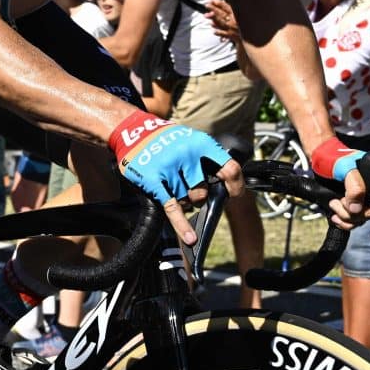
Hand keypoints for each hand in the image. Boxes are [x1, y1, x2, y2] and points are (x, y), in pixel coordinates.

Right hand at [110, 111, 241, 252]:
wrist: (133, 131)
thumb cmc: (166, 141)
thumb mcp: (191, 140)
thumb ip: (208, 160)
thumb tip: (225, 185)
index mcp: (201, 143)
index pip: (229, 168)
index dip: (235, 184)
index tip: (234, 193)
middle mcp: (187, 154)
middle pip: (203, 192)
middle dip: (198, 196)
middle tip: (187, 187)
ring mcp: (169, 167)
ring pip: (186, 200)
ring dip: (180, 198)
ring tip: (169, 183)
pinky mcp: (153, 179)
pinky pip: (173, 207)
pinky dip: (181, 225)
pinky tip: (189, 237)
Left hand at [205, 0, 239, 42]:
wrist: (249, 37)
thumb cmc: (243, 24)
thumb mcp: (239, 15)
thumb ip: (230, 9)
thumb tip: (222, 1)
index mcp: (236, 14)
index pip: (227, 7)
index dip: (220, 3)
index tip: (213, 0)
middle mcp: (234, 21)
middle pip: (222, 14)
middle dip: (214, 9)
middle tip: (207, 5)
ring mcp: (232, 29)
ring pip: (222, 23)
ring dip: (214, 19)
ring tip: (206, 15)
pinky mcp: (231, 36)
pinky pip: (224, 34)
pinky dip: (218, 32)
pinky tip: (213, 30)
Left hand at [309, 137, 369, 227]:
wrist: (320, 161)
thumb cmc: (334, 157)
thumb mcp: (344, 166)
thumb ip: (354, 184)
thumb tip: (357, 209)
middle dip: (360, 213)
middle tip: (342, 202)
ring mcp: (368, 200)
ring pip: (365, 219)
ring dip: (348, 217)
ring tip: (334, 203)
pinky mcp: (357, 207)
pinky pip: (356, 223)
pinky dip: (344, 222)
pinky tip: (335, 214)